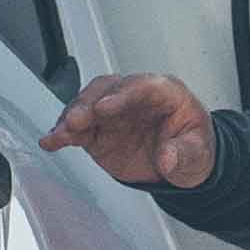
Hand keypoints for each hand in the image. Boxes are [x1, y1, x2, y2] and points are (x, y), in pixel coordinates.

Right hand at [40, 73, 218, 193]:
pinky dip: (62, 134)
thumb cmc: (192, 146)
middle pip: (107, 89)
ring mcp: (113, 112)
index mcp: (164, 93)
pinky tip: (51, 141)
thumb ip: (183, 153)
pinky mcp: (98, 131)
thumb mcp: (199, 153)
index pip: (141, 86)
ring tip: (60, 134)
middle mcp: (134, 97)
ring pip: (87, 104)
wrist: (181, 163)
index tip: (105, 108)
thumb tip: (168, 158)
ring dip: (72, 117)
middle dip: (89, 103)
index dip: (122, 94)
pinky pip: (77, 129)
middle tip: (77, 120)